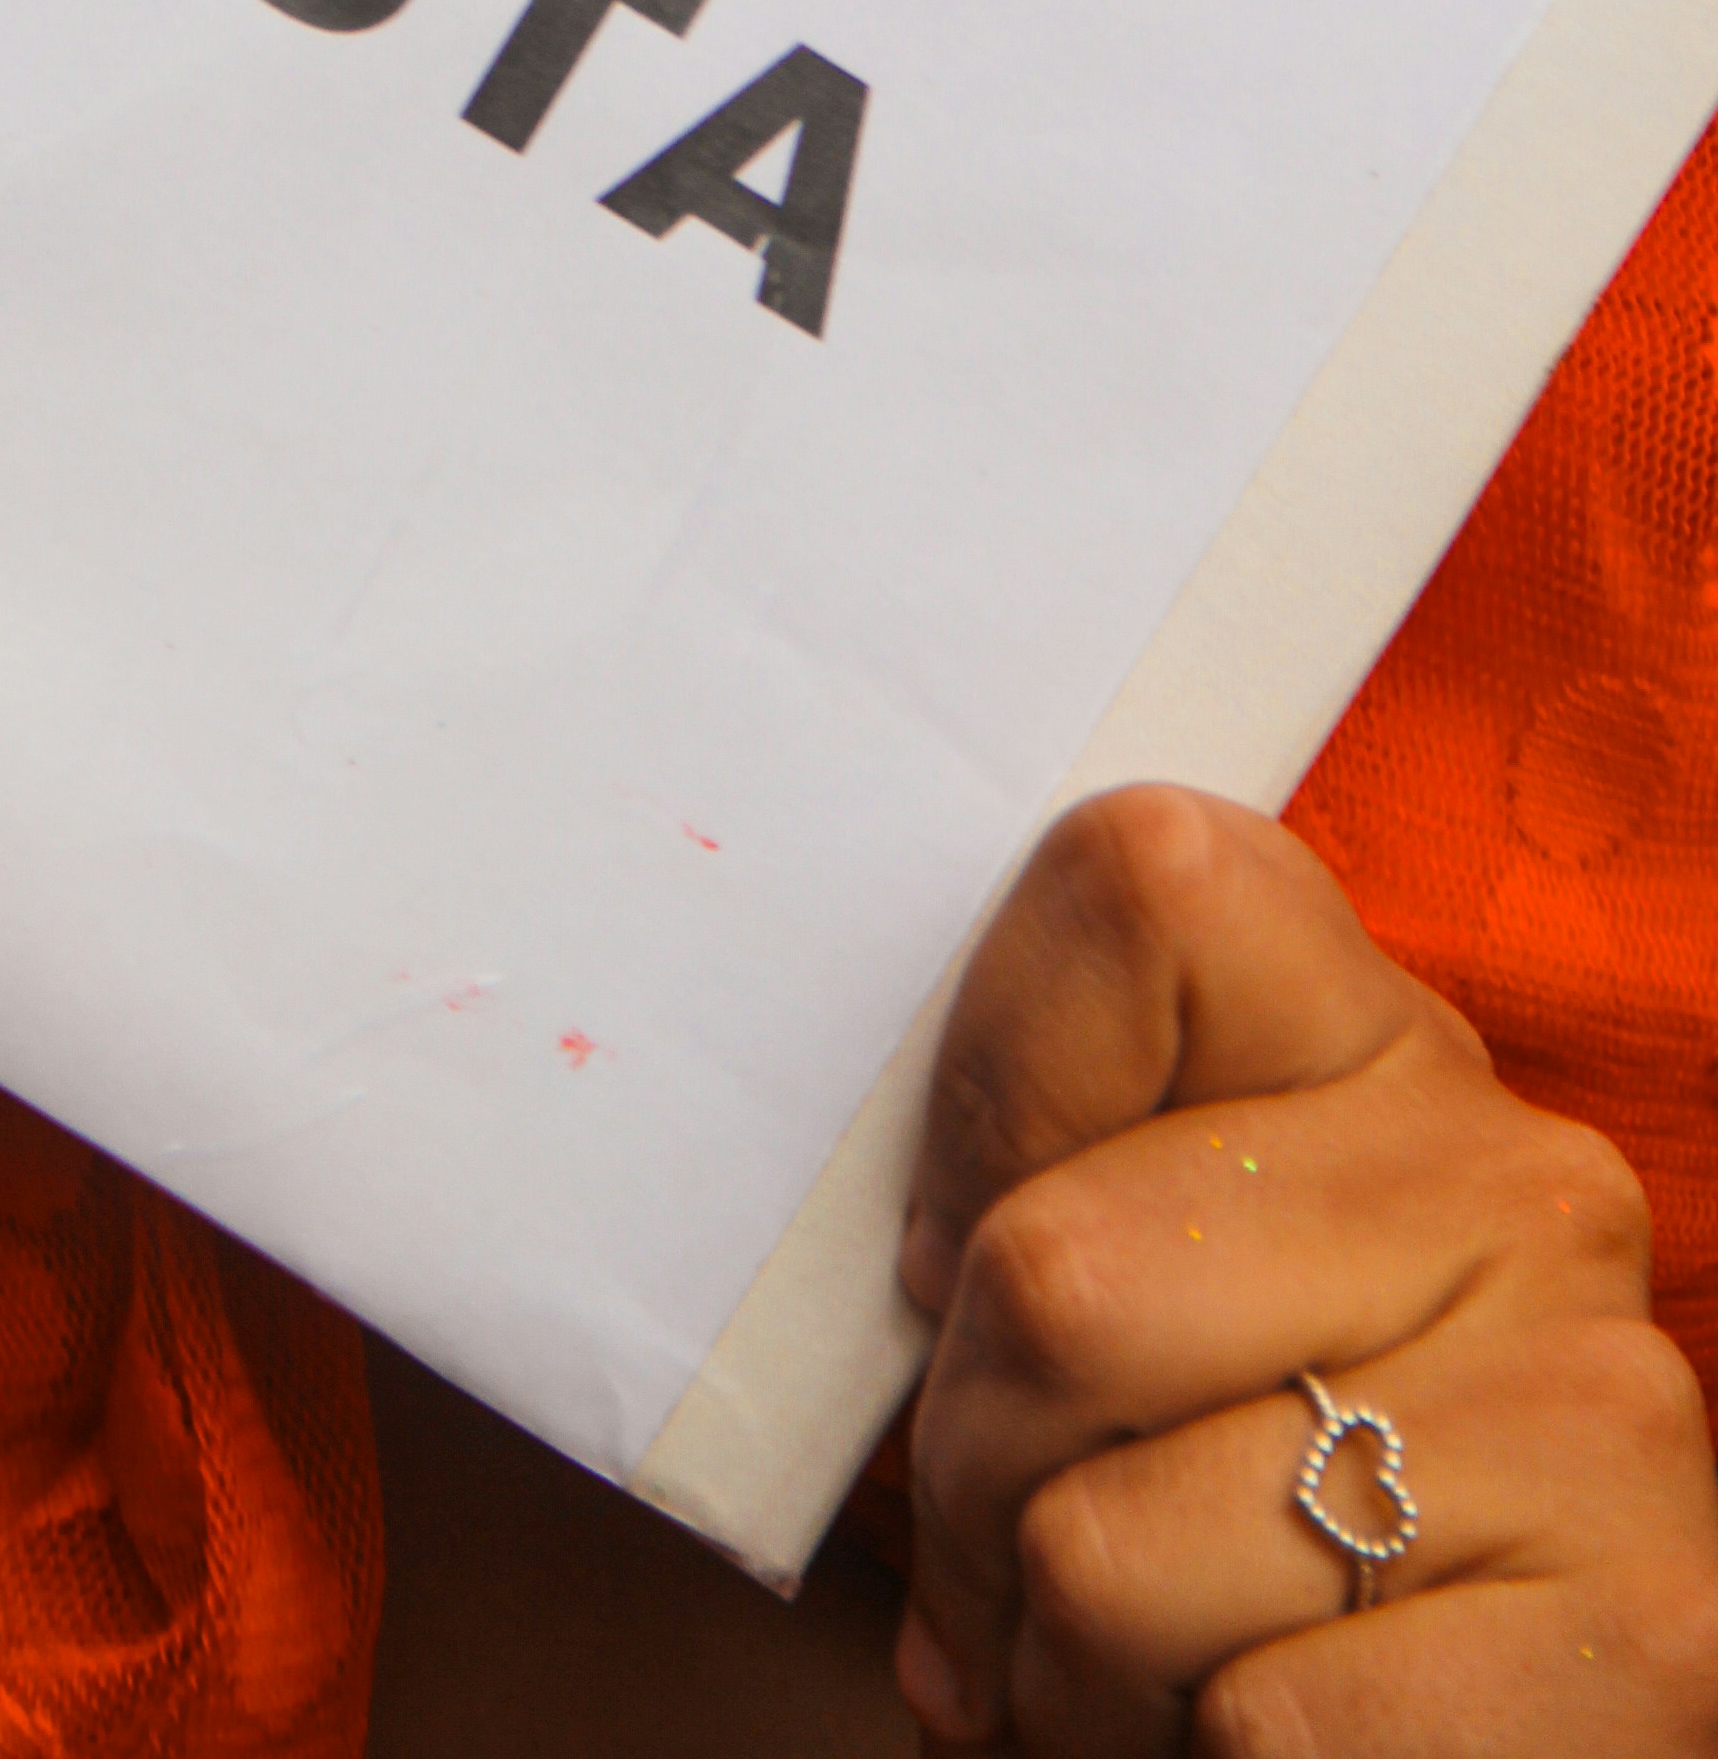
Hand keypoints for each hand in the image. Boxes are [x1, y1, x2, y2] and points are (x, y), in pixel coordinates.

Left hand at [897, 787, 1717, 1749]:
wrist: (1482, 1743)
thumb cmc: (1250, 1511)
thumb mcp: (1164, 1291)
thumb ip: (1045, 1209)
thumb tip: (909, 1284)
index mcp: (1383, 1043)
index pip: (1140, 881)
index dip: (982, 1091)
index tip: (951, 1259)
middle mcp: (1523, 1188)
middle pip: (1054, 1275)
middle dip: (963, 1475)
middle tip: (995, 1569)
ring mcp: (1599, 1407)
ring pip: (1110, 1543)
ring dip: (1053, 1668)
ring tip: (1112, 1681)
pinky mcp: (1647, 1636)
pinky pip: (1263, 1720)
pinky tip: (1226, 1752)